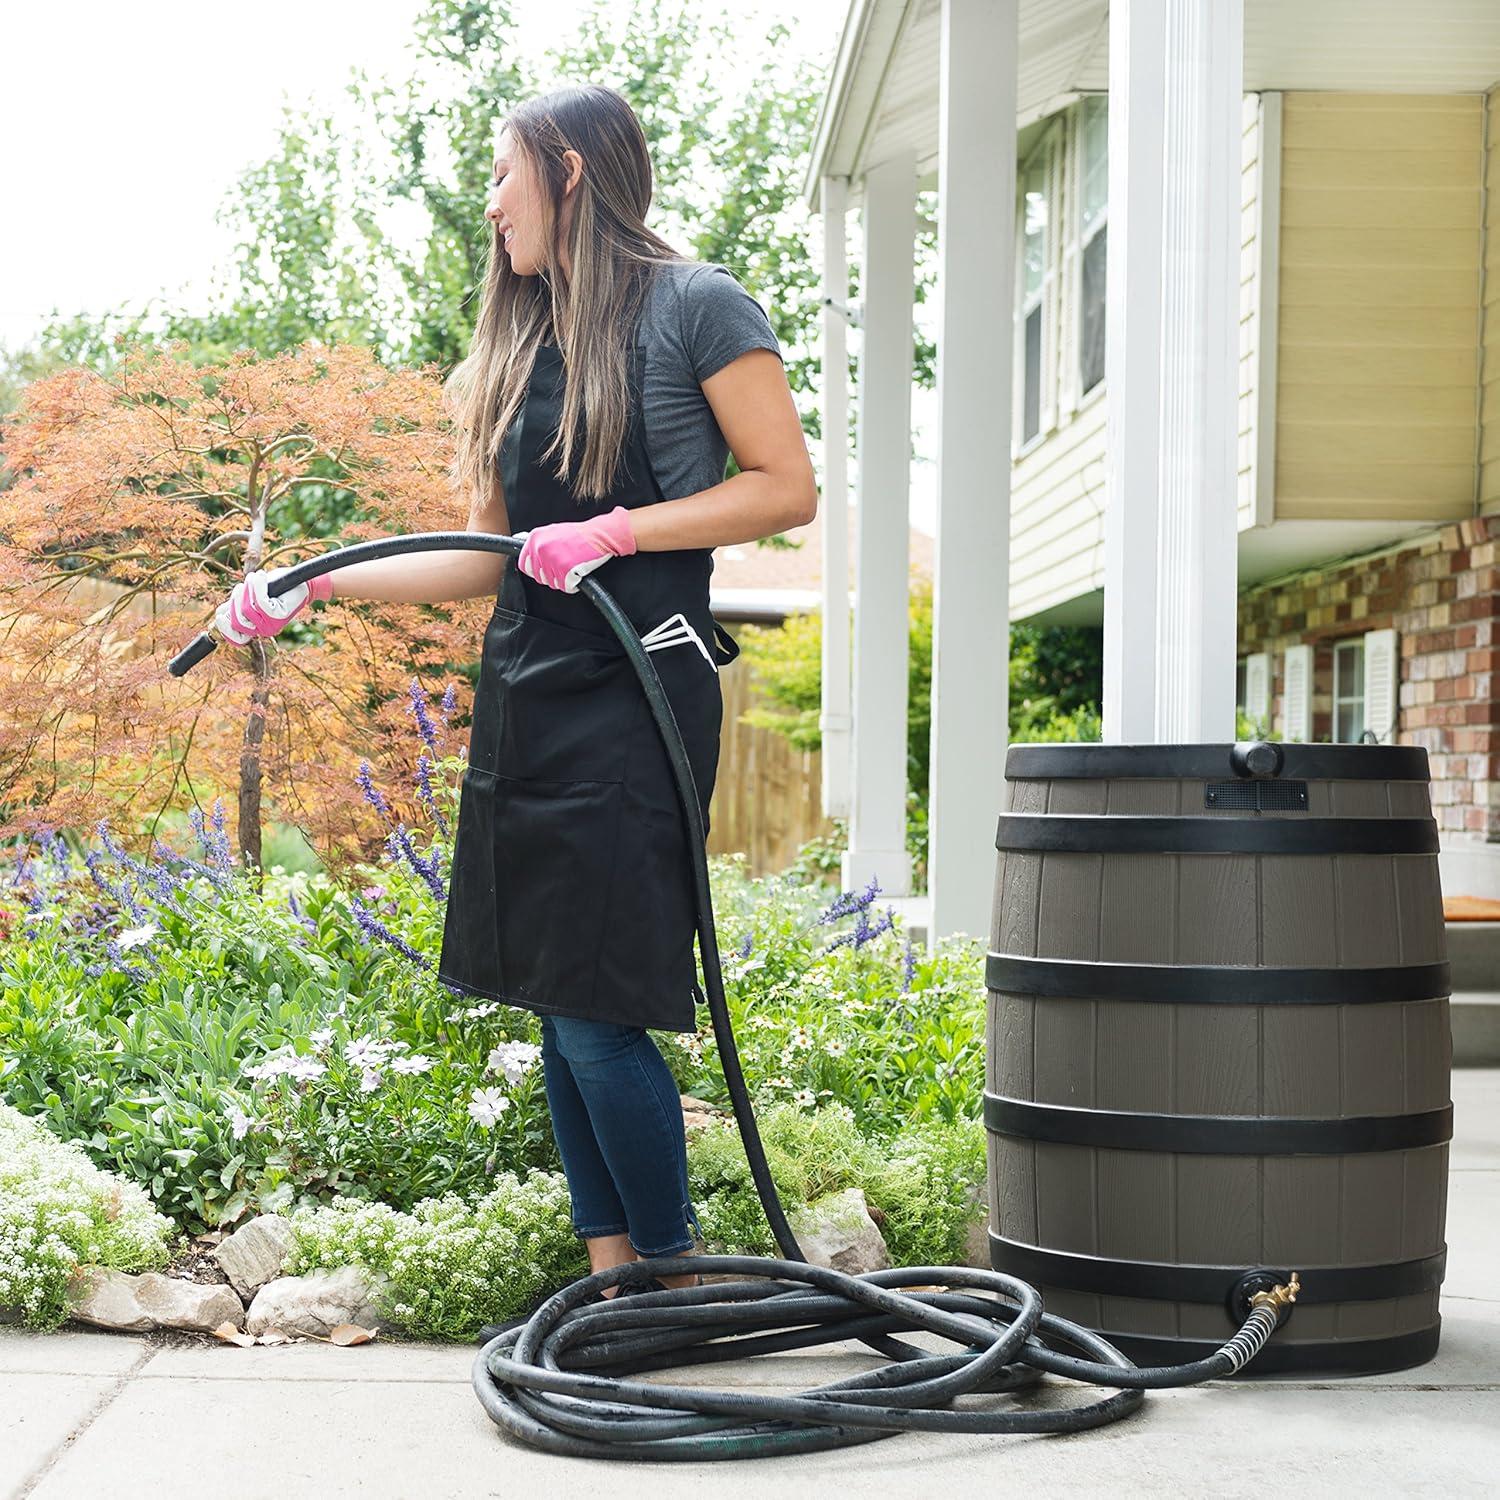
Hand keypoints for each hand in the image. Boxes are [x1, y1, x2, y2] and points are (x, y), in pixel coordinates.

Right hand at [215, 566, 333, 644]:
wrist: (299, 582)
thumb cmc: (274, 587)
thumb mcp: (249, 598)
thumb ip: (235, 607)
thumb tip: (220, 616)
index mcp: (254, 628)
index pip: (233, 638)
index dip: (223, 628)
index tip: (221, 616)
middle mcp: (262, 630)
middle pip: (235, 621)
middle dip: (235, 600)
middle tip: (243, 586)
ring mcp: (271, 624)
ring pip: (245, 609)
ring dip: (247, 589)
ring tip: (255, 579)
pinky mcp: (279, 615)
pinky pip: (260, 601)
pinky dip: (257, 585)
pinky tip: (261, 576)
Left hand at [516, 505, 636, 592]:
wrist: (601, 534)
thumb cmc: (580, 534)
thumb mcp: (553, 532)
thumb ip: (537, 540)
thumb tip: (517, 538)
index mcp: (535, 538)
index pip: (524, 564)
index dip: (535, 570)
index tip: (545, 569)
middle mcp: (541, 548)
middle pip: (539, 577)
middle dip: (551, 576)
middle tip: (565, 566)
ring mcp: (552, 560)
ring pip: (552, 583)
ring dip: (563, 580)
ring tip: (573, 566)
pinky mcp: (565, 570)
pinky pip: (566, 587)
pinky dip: (574, 584)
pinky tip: (579, 573)